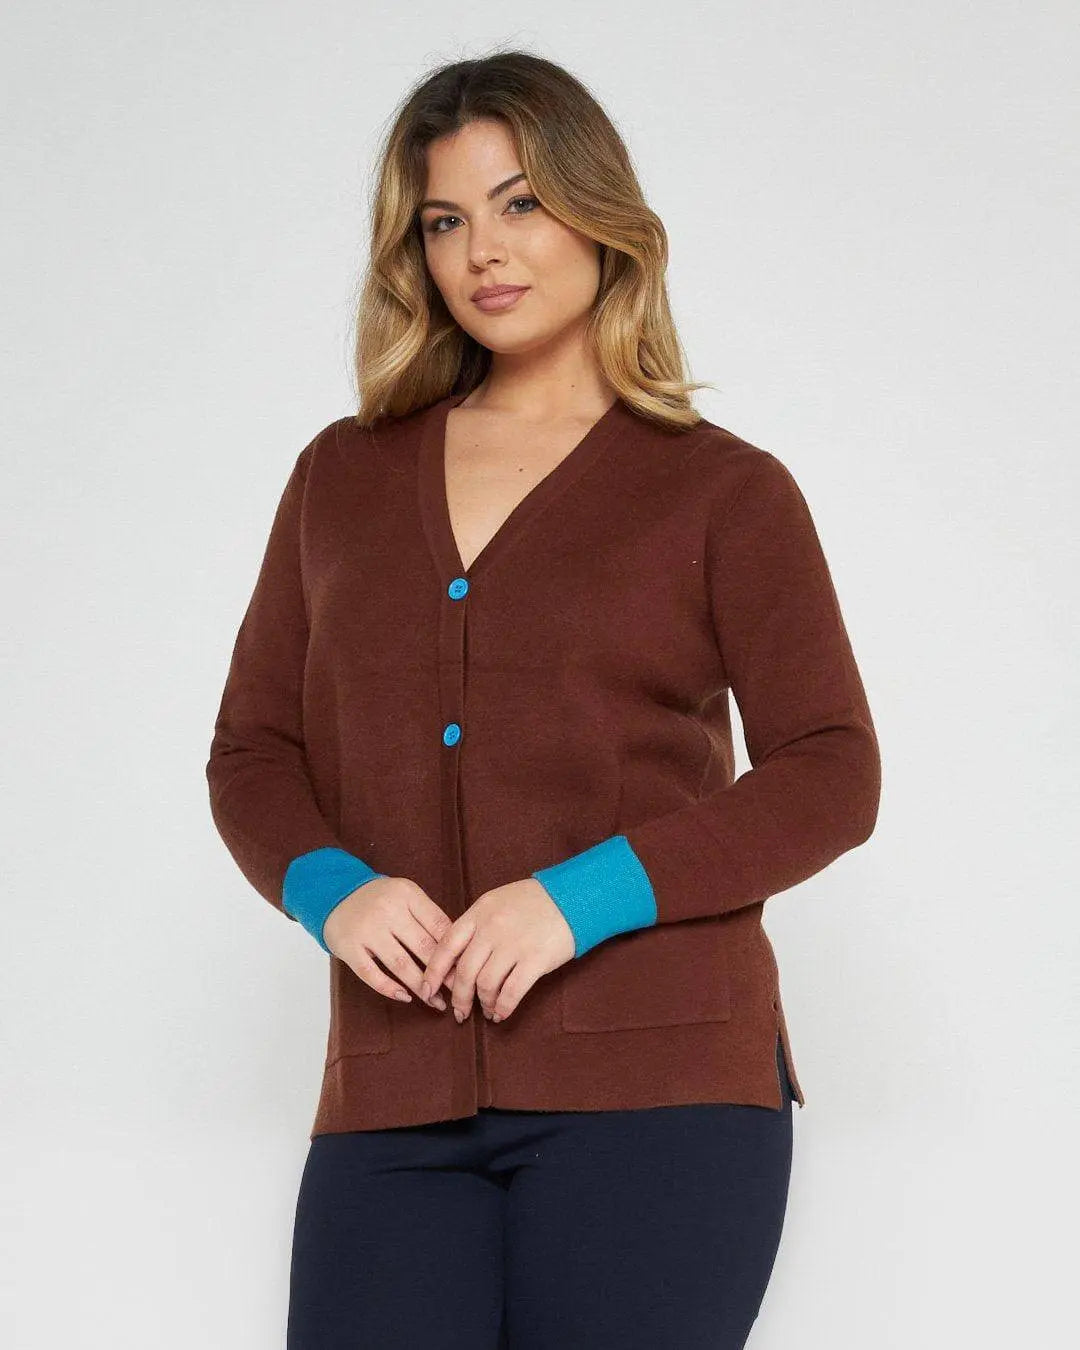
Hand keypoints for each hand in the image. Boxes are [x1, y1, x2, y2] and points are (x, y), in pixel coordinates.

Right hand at [323, 875, 458, 1009]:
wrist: (335, 895)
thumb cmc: (380, 900)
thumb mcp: (406, 896)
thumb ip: (428, 916)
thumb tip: (457, 950)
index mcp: (407, 895)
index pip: (439, 925)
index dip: (455, 951)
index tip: (465, 969)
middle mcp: (387, 911)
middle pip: (423, 947)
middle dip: (443, 974)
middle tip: (457, 991)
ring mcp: (367, 930)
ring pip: (400, 964)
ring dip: (421, 987)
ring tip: (435, 1002)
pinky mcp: (349, 948)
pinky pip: (371, 974)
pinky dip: (389, 988)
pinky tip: (405, 997)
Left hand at [420, 878, 575, 1023]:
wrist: (573, 897)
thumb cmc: (533, 901)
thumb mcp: (496, 902)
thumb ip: (475, 925)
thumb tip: (456, 956)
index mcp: (479, 912)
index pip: (446, 945)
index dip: (434, 971)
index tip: (427, 989)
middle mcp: (492, 928)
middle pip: (464, 971)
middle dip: (459, 997)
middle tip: (459, 1011)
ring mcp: (514, 944)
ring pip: (486, 985)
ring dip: (484, 1004)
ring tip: (487, 1011)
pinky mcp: (535, 960)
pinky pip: (511, 992)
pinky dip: (503, 1007)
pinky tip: (502, 1013)